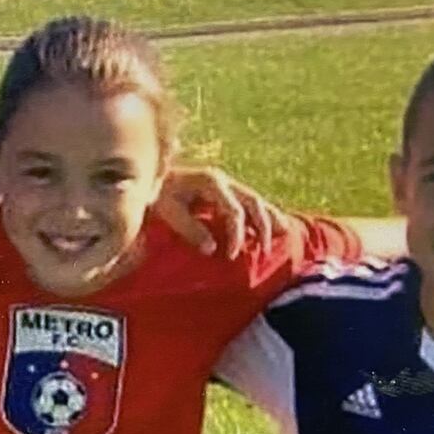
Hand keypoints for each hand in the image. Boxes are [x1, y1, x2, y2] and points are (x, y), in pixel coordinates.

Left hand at [156, 166, 288, 258]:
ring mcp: (227, 183)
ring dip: (271, 218)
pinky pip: (251, 202)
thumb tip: (211, 248)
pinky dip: (265, 213)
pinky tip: (278, 225)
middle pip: (253, 202)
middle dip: (262, 227)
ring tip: (284, 235)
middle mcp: (224, 180)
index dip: (236, 234)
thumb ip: (189, 228)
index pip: (234, 211)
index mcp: (211, 182)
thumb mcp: (168, 210)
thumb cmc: (156, 194)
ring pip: (257, 200)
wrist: (150, 177)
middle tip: (263, 250)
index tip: (232, 255)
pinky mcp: (226, 190)